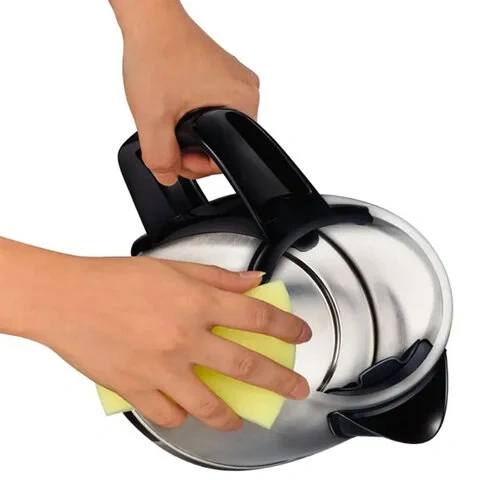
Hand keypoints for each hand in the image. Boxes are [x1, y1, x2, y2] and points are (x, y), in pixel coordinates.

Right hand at [37, 255, 310, 430]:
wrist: (66, 298)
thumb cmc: (113, 279)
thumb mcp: (172, 267)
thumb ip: (217, 277)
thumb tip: (251, 280)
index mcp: (195, 302)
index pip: (257, 316)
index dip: (286, 326)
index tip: (299, 334)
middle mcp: (183, 338)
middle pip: (246, 365)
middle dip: (280, 381)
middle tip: (297, 389)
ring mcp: (161, 369)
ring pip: (209, 405)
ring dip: (232, 416)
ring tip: (240, 418)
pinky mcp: (136, 389)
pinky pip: (168, 415)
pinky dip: (182, 417)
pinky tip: (187, 413)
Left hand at [112, 0, 259, 184]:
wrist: (150, 20)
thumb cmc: (157, 54)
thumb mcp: (153, 118)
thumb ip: (160, 158)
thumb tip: (167, 177)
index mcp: (243, 103)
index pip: (225, 157)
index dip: (195, 164)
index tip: (174, 154)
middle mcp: (247, 91)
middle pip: (221, 143)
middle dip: (192, 147)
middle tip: (167, 133)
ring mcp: (237, 81)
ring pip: (215, 128)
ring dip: (191, 131)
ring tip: (170, 113)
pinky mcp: (225, 75)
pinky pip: (212, 109)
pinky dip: (193, 114)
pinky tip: (177, 102)